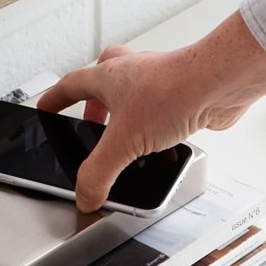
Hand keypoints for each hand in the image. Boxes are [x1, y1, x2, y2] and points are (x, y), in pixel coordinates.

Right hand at [37, 11, 265, 212]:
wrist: (218, 82)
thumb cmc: (173, 91)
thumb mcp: (124, 141)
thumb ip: (99, 172)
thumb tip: (85, 194)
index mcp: (107, 76)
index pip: (69, 85)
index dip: (54, 98)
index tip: (46, 107)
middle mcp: (129, 72)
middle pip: (99, 81)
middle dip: (91, 104)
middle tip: (90, 123)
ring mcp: (155, 78)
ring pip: (130, 89)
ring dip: (123, 110)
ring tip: (124, 136)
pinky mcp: (179, 91)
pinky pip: (157, 103)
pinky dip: (151, 119)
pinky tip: (157, 139)